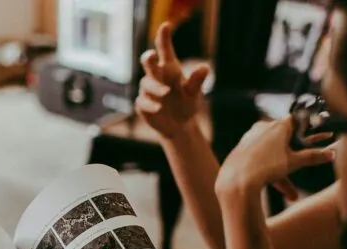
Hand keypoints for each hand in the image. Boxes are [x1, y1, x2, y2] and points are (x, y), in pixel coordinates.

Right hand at [136, 21, 209, 139]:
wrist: (179, 126)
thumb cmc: (186, 104)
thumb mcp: (194, 93)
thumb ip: (196, 81)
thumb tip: (204, 67)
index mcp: (170, 69)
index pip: (164, 50)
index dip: (164, 37)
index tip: (166, 26)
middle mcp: (157, 76)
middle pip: (149, 63)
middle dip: (149, 58)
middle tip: (151, 55)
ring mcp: (148, 90)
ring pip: (146, 83)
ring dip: (155, 87)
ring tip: (166, 93)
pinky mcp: (142, 104)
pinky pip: (142, 101)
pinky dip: (150, 104)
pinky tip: (158, 108)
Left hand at [215, 118, 334, 202]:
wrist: (237, 180)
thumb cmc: (267, 168)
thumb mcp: (294, 162)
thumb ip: (313, 156)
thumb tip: (331, 154)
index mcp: (278, 126)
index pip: (296, 120)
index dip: (305, 128)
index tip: (311, 134)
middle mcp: (263, 127)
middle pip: (283, 139)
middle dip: (293, 156)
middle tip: (299, 165)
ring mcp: (250, 137)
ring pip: (271, 152)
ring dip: (281, 171)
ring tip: (290, 192)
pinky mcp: (241, 148)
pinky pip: (258, 157)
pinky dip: (267, 169)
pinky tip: (269, 181)